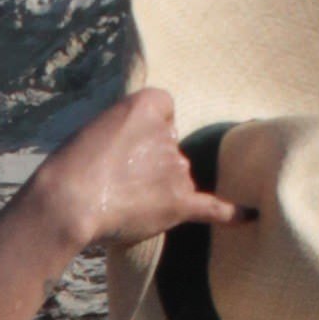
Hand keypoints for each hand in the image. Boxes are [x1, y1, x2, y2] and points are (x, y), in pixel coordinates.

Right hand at [28, 88, 243, 258]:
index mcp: (148, 104)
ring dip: (156, 188)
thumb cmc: (72, 166)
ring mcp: (177, 169)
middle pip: (170, 146)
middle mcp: (169, 133)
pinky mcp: (179, 203)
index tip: (126, 144)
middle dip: (149, 162)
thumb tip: (143, 158)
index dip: (145, 130)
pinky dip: (231, 213)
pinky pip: (212, 207)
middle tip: (114, 180)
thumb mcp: (96, 128)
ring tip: (121, 201)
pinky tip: (251, 215)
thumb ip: (127, 132)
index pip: (165, 111)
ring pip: (176, 177)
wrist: (68, 202)